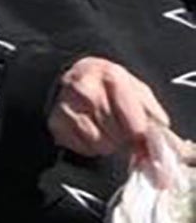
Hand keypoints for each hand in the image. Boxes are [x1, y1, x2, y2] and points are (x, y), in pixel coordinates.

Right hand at [48, 56, 170, 157]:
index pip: (134, 124)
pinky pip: (81, 147)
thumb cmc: (109, 86)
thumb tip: (168, 143)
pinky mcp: (55, 121)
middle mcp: (85, 89)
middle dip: (122, 138)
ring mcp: (67, 105)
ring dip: (106, 143)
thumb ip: (153, 114)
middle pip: (117, 135)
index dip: (140, 134)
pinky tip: (89, 131)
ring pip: (99, 143)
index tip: (140, 136)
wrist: (73, 76)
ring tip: (104, 129)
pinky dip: (89, 145)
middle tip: (119, 129)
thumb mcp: (136, 90)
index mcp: (111, 77)